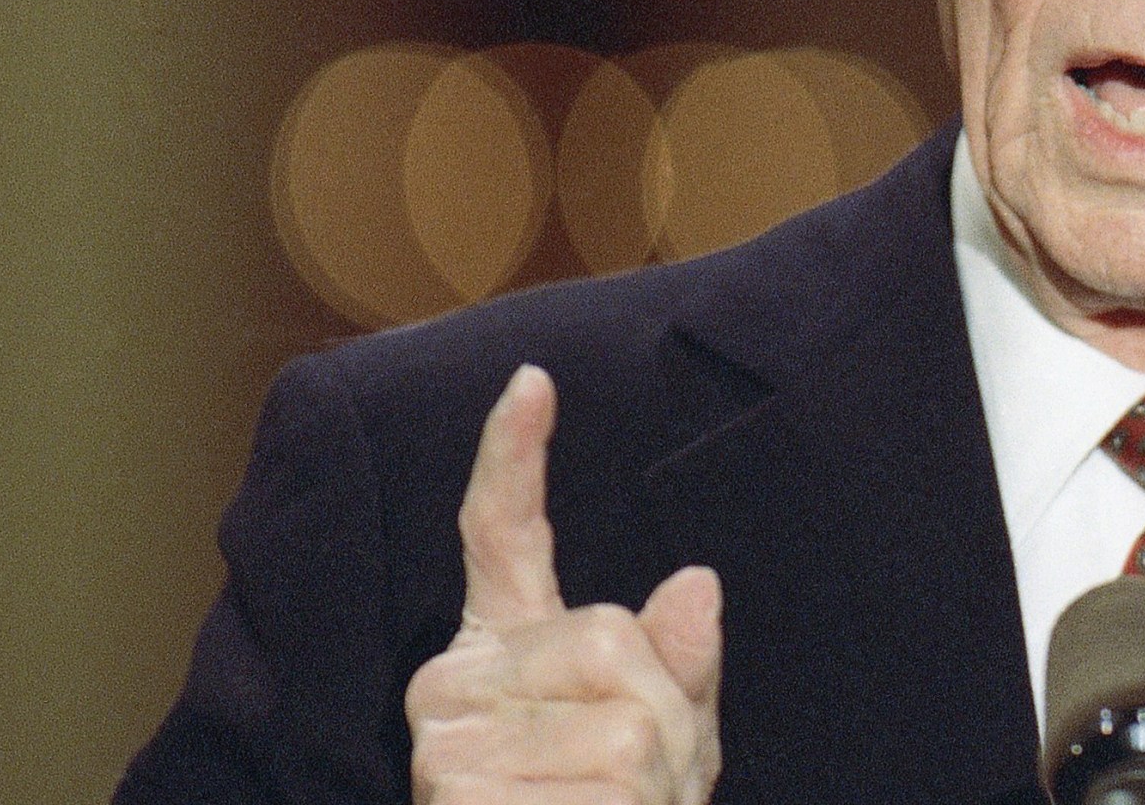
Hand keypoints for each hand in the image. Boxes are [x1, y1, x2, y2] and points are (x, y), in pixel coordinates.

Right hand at [406, 364, 722, 803]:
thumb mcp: (667, 752)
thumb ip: (679, 668)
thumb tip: (698, 582)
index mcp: (503, 651)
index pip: (505, 537)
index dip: (516, 458)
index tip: (533, 380)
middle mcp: (456, 682)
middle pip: (609, 638)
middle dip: (662, 716)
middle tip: (638, 788)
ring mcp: (446, 736)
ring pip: (617, 718)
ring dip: (647, 787)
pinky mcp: (449, 783)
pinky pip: (593, 782)